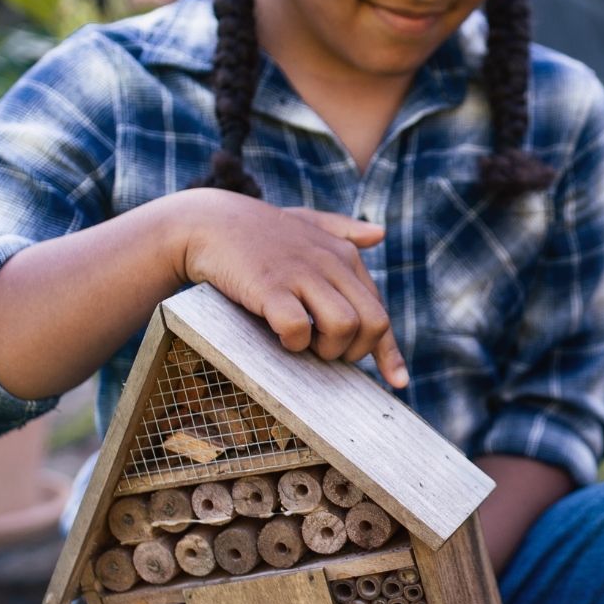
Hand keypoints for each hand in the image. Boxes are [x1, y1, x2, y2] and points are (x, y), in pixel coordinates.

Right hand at [174, 189, 407, 385]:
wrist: (207, 223)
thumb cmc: (257, 230)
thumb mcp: (305, 222)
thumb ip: (343, 230)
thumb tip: (380, 233)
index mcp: (345, 255)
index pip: (380, 310)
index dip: (388, 350)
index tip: (397, 381)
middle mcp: (331, 263)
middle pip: (373, 322)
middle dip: (355, 351)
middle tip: (326, 352)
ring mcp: (301, 275)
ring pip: (345, 327)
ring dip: (328, 349)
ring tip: (304, 344)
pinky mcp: (270, 287)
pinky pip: (298, 329)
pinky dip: (293, 343)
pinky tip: (279, 336)